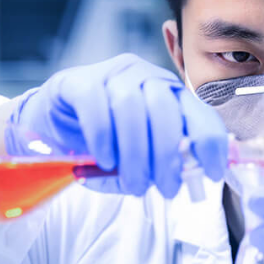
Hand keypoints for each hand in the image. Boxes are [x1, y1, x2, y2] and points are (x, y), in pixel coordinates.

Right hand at [6, 53, 226, 197]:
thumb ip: (162, 162)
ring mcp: (111, 74)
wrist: (51, 129)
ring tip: (135, 184)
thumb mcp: (141, 156)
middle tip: (168, 189)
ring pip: (132, 108)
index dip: (210, 142)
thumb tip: (183, 178)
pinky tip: (106, 160)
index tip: (212, 173)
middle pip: (166, 110)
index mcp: (170, 94)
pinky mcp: (78, 81)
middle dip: (170, 155)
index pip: (199, 111)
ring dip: (137, 153)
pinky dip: (103, 137)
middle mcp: (146, 77)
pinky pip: (95, 106)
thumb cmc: (105, 144)